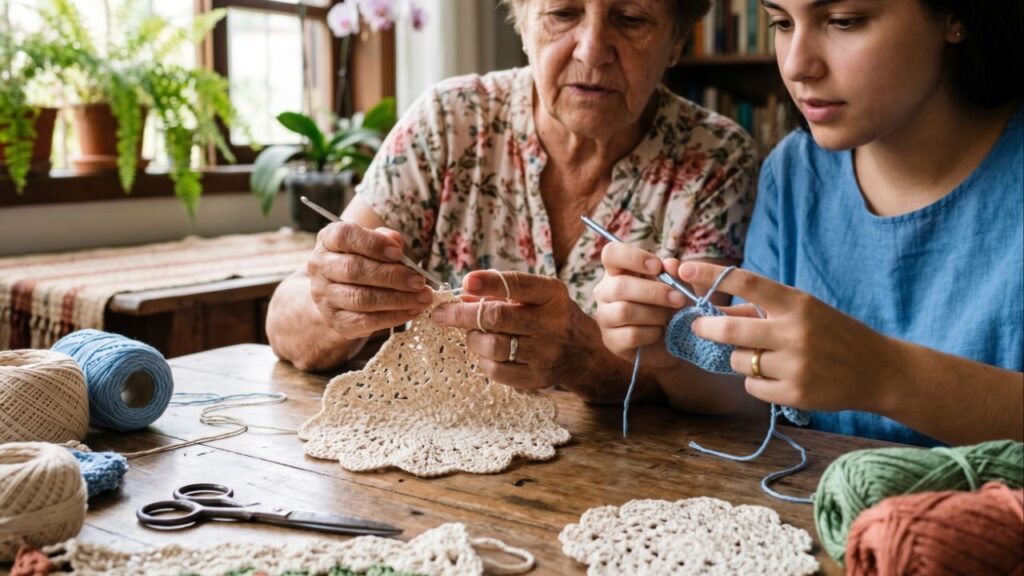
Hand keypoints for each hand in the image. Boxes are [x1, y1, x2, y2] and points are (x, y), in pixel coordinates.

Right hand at [308, 222, 433, 339]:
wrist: (342, 293)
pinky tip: (412, 311)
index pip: (344, 236)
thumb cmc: (365, 260)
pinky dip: (392, 317)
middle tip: (419, 281)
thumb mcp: (374, 243)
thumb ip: (386, 239)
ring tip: (422, 297)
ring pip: (361, 298)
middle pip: (354, 270)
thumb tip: (396, 243)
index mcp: (329, 240)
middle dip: (391, 276)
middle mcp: (320, 267)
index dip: (372, 243)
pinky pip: (365, 321)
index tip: (398, 252)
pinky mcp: (336, 320)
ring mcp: (325, 296)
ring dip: (397, 299)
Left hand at [430, 270, 598, 390]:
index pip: (517, 285)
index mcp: (552, 295)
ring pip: (492, 346)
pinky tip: (487, 352)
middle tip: (441, 314)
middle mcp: (551, 323)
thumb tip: (461, 296)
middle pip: (497, 318)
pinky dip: (483, 360)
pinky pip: (495, 370)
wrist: (582, 352)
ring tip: (474, 334)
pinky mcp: (536, 378)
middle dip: (462, 315)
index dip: (489, 283)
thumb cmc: (549, 316)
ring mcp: (545, 354)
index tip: (466, 282)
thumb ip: (501, 293)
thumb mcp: (536, 296)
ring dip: (473, 339)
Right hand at [592, 243, 689, 369]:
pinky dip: (651, 334)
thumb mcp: (678, 287)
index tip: (657, 267)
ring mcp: (605, 317)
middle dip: (654, 292)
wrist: (674, 340)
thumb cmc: (670, 306)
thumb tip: (670, 264)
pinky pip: (631, 334)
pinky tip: (658, 333)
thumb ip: (675, 274)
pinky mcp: (610, 341)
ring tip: (668, 318)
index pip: (611, 253)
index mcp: (618, 271)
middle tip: (678, 299)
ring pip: (624, 311)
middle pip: (619, 286)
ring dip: (654, 314)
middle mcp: (605, 292)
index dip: (633, 257)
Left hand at [678, 261, 892, 412]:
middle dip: (707, 327)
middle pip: (730, 328)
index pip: (746, 282)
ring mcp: (795, 365)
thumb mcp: (804, 310)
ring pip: (738, 361)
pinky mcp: (795, 394)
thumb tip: (713, 309)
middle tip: (698, 326)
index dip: (711, 275)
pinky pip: (751, 386)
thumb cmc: (833, 334)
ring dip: (739, 358)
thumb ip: (762, 309)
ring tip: (761, 356)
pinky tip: (776, 377)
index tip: (683, 268)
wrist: (879, 370)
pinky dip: (754, 382)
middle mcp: (795, 332)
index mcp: (797, 303)